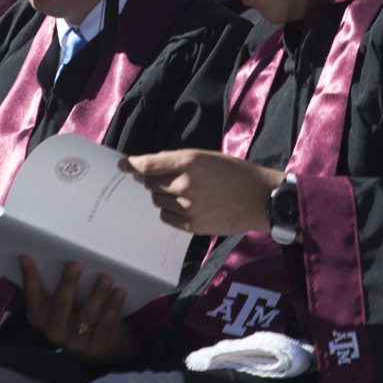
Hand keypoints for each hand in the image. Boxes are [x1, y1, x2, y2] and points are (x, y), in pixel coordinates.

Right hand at [19, 257, 137, 365]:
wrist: (98, 347)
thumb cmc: (76, 315)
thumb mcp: (61, 305)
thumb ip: (54, 286)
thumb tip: (41, 256)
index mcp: (40, 318)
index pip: (32, 296)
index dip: (29, 278)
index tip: (27, 257)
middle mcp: (54, 332)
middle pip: (60, 306)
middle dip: (67, 284)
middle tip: (75, 264)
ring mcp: (74, 343)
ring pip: (86, 316)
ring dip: (97, 294)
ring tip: (105, 277)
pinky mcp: (95, 348)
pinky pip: (105, 325)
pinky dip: (112, 307)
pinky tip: (119, 292)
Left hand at [123, 150, 281, 235]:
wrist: (259, 198)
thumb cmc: (234, 172)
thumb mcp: (206, 157)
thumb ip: (176, 161)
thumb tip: (146, 167)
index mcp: (190, 161)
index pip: (149, 165)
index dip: (132, 164)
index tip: (122, 164)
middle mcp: (186, 184)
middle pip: (150, 183)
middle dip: (153, 180)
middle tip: (166, 179)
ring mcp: (189, 206)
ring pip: (157, 201)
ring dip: (163, 195)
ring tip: (183, 192)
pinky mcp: (192, 225)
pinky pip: (167, 217)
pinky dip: (170, 210)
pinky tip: (186, 205)